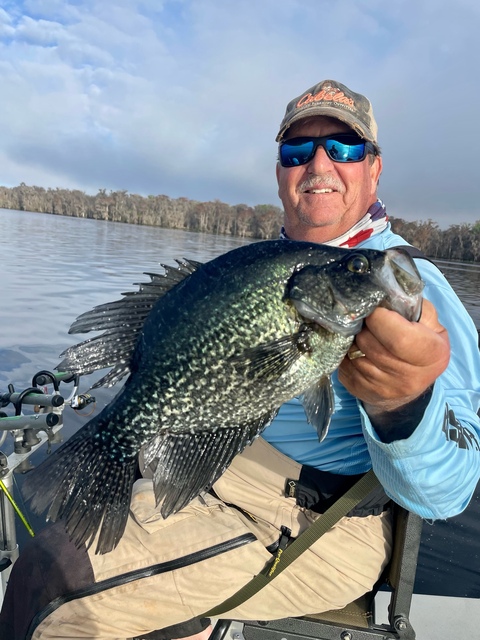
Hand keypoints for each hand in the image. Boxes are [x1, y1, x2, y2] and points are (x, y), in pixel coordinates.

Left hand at [338, 299, 449, 414]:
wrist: (409, 383)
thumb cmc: (421, 344)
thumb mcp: (430, 324)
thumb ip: (414, 307)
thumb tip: (386, 293)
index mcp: (431, 355)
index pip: (398, 338)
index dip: (380, 319)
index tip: (375, 310)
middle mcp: (409, 378)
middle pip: (370, 344)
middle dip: (363, 327)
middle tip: (365, 320)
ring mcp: (384, 389)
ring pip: (353, 355)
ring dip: (352, 340)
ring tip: (360, 333)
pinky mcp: (362, 392)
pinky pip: (344, 366)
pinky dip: (345, 354)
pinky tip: (355, 348)